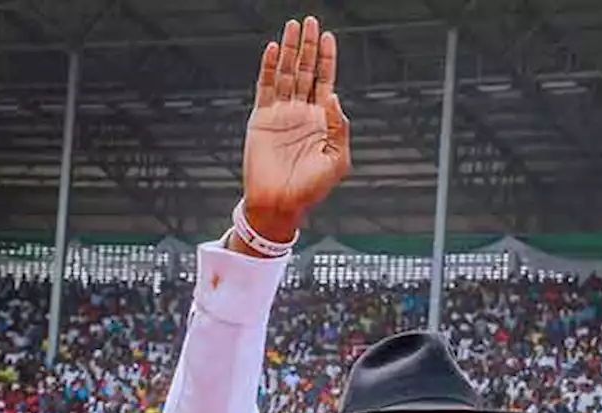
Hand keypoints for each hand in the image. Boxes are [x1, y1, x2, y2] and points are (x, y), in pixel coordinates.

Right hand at [241, 16, 350, 242]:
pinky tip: (275, 50)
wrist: (281, 202)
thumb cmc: (312, 187)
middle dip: (309, 47)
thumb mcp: (337, 159)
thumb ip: (339, 128)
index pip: (326, 82)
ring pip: (287, 74)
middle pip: (306, 71)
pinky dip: (269, 68)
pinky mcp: (262, 118)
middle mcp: (302, 112)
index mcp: (322, 121)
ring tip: (293, 27)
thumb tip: (334, 97)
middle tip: (310, 21)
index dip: (327, 60)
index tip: (328, 37)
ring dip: (290, 50)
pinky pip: (266, 87)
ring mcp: (282, 113)